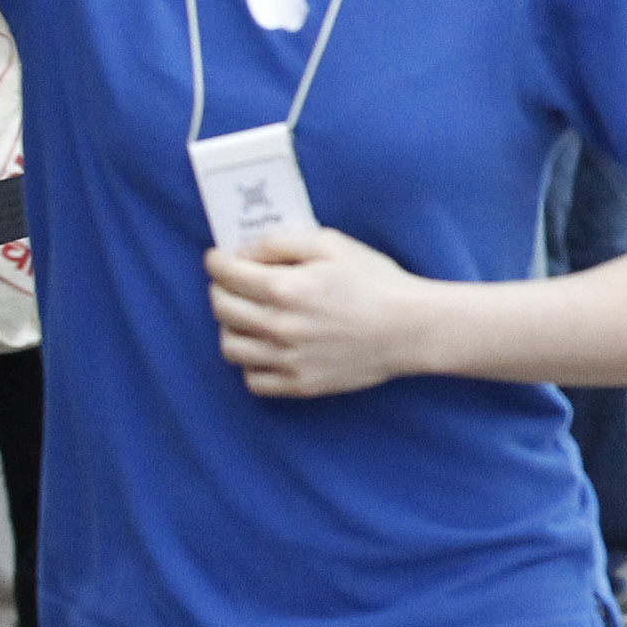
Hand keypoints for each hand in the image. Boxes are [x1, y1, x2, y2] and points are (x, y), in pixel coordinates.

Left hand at [207, 227, 426, 396]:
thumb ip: (282, 242)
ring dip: (230, 326)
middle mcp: (279, 327)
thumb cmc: (375, 282)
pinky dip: (251, 363)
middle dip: (220, 289)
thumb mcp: (332, 244)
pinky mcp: (299, 384)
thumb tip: (246, 251)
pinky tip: (266, 346)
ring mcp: (288, 360)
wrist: (410, 328)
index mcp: (286, 288)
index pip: (227, 275)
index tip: (217, 258)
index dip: (216, 262)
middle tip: (231, 282)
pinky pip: (253, 379)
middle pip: (222, 309)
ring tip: (247, 315)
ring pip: (230, 346)